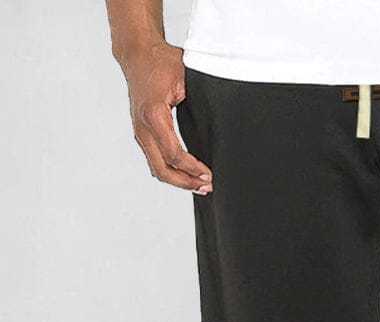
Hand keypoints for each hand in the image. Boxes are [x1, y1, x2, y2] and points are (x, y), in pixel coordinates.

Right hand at [122, 42, 211, 193]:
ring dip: (178, 181)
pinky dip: (170, 171)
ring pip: (157, 169)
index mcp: (154, 115)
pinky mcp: (141, 134)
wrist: (137, 54)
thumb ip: (199, 101)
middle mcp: (143, 127)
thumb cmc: (161, 62)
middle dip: (185, 182)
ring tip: (199, 185)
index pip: (174, 154)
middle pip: (162, 170)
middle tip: (206, 187)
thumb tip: (220, 123)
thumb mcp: (185, 77)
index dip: (192, 169)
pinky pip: (154, 160)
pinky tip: (186, 175)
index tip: (209, 175)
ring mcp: (140, 132)